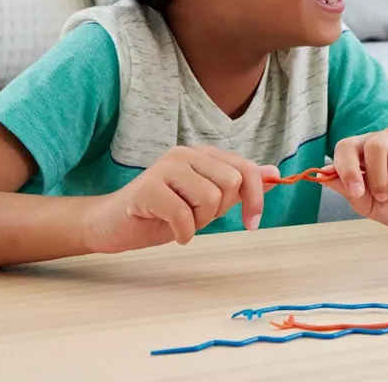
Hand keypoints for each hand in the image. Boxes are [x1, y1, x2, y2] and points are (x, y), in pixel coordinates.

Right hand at [82, 145, 275, 253]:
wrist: (112, 225)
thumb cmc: (161, 214)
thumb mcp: (206, 202)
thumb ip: (238, 187)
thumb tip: (274, 174)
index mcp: (203, 156)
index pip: (245, 169)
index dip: (255, 198)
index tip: (252, 223)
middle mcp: (186, 155)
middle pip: (231, 183)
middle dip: (220, 211)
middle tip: (197, 219)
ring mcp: (166, 168)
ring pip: (210, 197)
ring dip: (200, 222)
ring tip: (181, 223)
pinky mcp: (147, 188)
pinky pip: (183, 214)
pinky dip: (183, 232)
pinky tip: (173, 233)